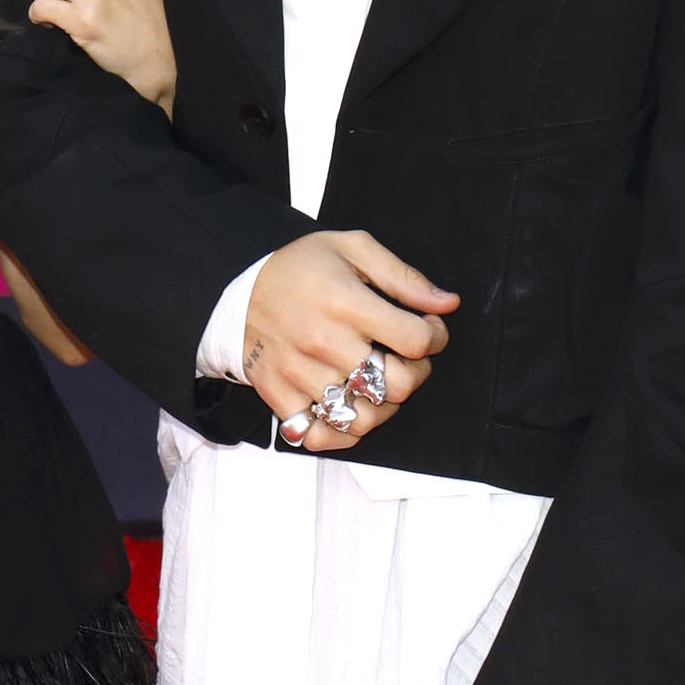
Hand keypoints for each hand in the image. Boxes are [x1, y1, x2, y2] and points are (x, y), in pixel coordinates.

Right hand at [240, 231, 455, 450]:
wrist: (237, 292)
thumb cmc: (299, 269)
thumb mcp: (351, 249)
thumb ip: (403, 277)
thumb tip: (446, 303)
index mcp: (344, 303)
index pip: (414, 340)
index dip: (435, 336)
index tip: (428, 329)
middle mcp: (322, 342)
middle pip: (396, 384)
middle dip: (417, 372)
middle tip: (407, 357)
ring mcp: (300, 374)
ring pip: (365, 417)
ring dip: (385, 405)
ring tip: (381, 383)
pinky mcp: (281, 396)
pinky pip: (320, 435)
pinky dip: (342, 433)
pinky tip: (351, 409)